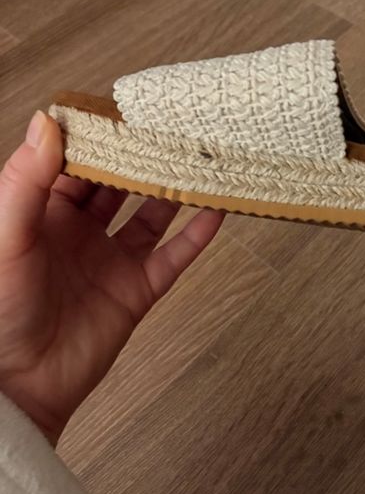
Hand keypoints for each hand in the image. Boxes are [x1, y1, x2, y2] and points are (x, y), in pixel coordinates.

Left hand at [0, 111, 223, 444]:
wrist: (17, 385)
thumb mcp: (6, 235)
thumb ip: (27, 180)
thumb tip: (50, 121)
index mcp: (41, 212)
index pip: (76, 161)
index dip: (99, 135)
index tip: (124, 108)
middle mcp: (79, 231)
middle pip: (119, 184)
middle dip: (142, 157)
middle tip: (171, 127)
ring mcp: (111, 260)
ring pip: (151, 215)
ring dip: (174, 190)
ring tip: (199, 161)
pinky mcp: (137, 291)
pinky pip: (173, 258)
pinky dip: (196, 237)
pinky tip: (216, 211)